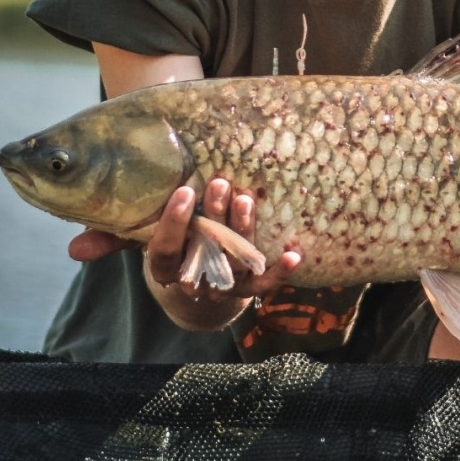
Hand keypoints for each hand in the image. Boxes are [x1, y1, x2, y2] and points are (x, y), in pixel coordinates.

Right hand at [144, 178, 300, 301]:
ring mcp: (222, 287)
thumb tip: (168, 171)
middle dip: (214, 216)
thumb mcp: (167, 228)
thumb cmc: (180, 240)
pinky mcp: (247, 289)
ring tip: (245, 200)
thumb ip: (166, 210)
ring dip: (242, 230)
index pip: (165, 249)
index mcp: (166, 268)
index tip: (185, 190)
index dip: (174, 222)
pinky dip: (279, 271)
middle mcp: (193, 281)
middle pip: (204, 251)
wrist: (201, 279)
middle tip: (220, 184)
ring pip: (234, 263)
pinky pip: (264, 283)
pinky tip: (294, 256)